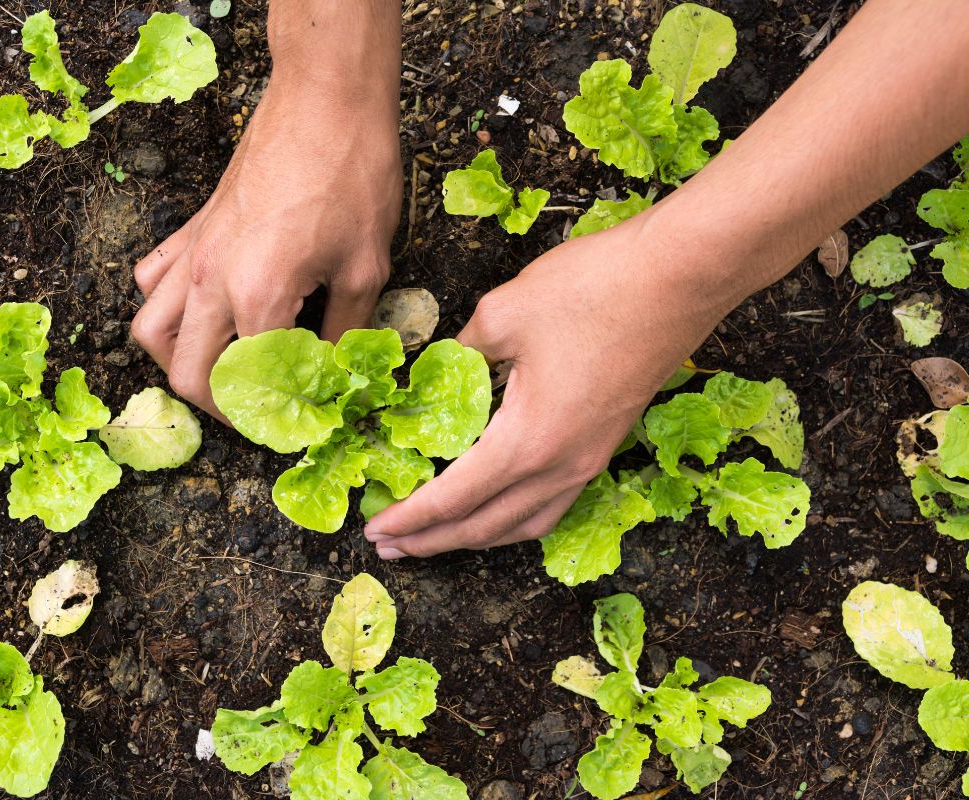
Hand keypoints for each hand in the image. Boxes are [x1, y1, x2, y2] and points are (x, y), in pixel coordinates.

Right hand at [131, 79, 401, 416]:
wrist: (325, 100)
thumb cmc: (352, 175)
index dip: (274, 417)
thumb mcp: (366, 267)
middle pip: (187, 374)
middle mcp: (212, 281)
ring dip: (179, 363)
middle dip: (220, 407)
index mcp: (258, 297)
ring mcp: (194, 253)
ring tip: (220, 370)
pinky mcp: (193, 228)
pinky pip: (154, 280)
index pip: (249, 385)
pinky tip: (202, 312)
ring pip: (151, 331)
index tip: (298, 424)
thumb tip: (337, 374)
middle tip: (258, 412)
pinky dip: (166, 309)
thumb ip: (346, 332)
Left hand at [364, 213, 732, 557]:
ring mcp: (590, 460)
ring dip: (475, 536)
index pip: (453, 498)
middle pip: (485, 526)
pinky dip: (514, 518)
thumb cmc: (595, 288)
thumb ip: (460, 352)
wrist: (683, 276)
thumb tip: (437, 370)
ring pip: (524, 524)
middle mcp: (561, 466)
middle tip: (389, 545)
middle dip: (433, 540)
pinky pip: (552, 504)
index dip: (410, 518)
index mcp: (527, 441)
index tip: (375, 530)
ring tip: (436, 537)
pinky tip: (498, 507)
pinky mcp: (607, 444)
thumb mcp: (503, 313)